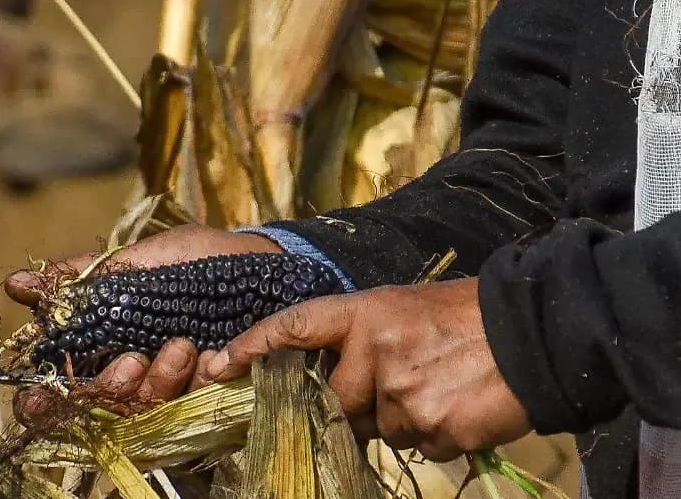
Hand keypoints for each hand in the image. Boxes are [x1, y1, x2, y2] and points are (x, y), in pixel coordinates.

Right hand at [3, 224, 282, 416]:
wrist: (269, 269)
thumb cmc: (200, 261)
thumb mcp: (138, 259)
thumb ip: (81, 276)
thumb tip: (14, 286)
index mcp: (104, 342)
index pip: (57, 385)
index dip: (41, 399)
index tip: (38, 394)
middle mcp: (131, 374)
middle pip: (95, 408)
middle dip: (107, 389)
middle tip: (131, 360)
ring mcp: (169, 390)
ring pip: (140, 412)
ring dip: (155, 384)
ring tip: (180, 346)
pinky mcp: (207, 399)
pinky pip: (189, 409)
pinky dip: (193, 385)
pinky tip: (208, 359)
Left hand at [205, 278, 530, 460]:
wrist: (535, 332)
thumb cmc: (465, 316)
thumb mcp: (403, 310)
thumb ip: (362, 339)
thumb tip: (329, 382)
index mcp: (364, 313)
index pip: (293, 327)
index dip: (254, 345)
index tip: (220, 364)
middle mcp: (373, 352)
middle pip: (335, 398)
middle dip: (356, 400)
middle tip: (401, 378)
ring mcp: (401, 394)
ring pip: (377, 426)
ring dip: (401, 416)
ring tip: (439, 384)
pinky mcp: (432, 428)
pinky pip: (417, 444)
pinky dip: (433, 433)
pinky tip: (457, 404)